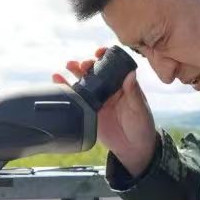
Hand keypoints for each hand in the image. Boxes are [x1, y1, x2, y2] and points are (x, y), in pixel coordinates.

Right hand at [53, 47, 157, 175]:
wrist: (132, 148)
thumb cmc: (141, 126)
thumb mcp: (139, 109)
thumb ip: (133, 92)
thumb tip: (131, 74)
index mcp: (123, 84)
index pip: (112, 64)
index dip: (105, 55)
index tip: (99, 52)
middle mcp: (108, 88)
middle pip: (94, 70)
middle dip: (87, 64)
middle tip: (83, 64)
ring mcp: (96, 98)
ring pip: (83, 80)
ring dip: (74, 71)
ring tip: (68, 65)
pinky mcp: (87, 110)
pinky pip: (75, 96)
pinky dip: (65, 86)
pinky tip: (57, 79)